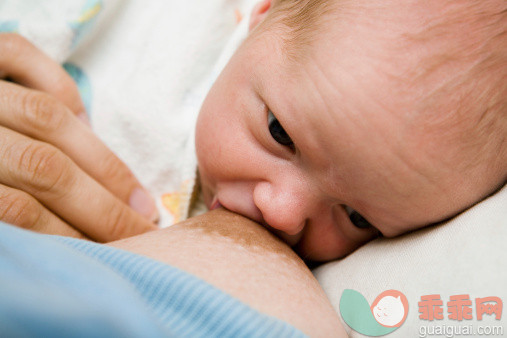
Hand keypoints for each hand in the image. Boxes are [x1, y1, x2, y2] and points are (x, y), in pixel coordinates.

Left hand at [0, 33, 157, 240]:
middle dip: (103, 207)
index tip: (117, 254)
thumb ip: (5, 229)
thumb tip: (54, 251)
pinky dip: (59, 86)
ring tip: (137, 194)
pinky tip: (83, 120)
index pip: (16, 215)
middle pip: (42, 169)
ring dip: (102, 162)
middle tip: (144, 230)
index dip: (73, 239)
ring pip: (45, 118)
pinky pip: (21, 55)